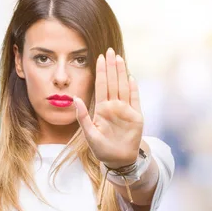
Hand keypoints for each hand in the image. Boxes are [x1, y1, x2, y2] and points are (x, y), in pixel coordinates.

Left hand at [74, 47, 142, 168]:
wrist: (118, 160)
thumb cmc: (102, 149)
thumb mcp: (89, 135)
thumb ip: (82, 117)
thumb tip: (75, 99)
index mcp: (102, 109)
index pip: (101, 86)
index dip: (100, 72)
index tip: (98, 57)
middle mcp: (114, 106)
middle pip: (112, 82)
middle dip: (111, 67)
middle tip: (109, 50)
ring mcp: (126, 110)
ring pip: (123, 87)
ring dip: (121, 73)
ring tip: (119, 58)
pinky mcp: (136, 117)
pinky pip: (135, 99)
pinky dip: (133, 89)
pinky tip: (130, 77)